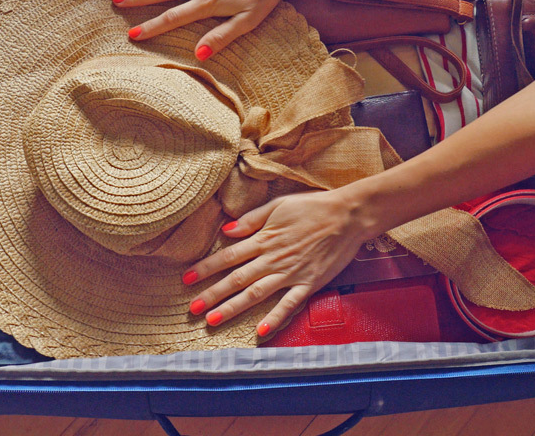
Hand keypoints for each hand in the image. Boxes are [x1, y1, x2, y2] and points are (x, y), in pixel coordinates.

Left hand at [182, 189, 379, 336]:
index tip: (186, 278)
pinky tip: (260, 330)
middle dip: (212, 294)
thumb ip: (251, 219)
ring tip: (213, 320)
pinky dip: (275, 317)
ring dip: (233, 307)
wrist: (348, 216)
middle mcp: (273, 258)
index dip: (206, 267)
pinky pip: (289, 303)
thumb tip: (226, 230)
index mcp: (264, 238)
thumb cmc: (313, 207)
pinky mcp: (309, 283)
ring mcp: (291, 273)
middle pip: (237, 278)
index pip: (228, 255)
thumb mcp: (278, 205)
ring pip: (256, 293)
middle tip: (192, 309)